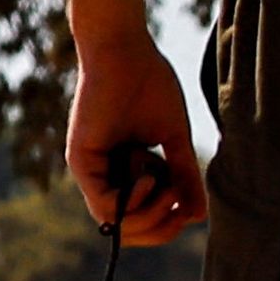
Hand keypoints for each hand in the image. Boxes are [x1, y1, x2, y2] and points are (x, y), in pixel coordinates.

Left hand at [67, 31, 205, 245]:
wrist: (126, 52)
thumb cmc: (150, 85)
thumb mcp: (174, 139)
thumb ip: (183, 175)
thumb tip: (197, 215)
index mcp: (124, 170)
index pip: (139, 216)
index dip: (163, 224)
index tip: (188, 210)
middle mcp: (104, 175)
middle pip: (125, 228)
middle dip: (157, 228)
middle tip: (180, 211)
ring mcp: (91, 171)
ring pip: (113, 222)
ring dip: (147, 214)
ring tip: (166, 186)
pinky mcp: (82, 162)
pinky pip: (103, 204)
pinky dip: (131, 201)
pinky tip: (149, 176)